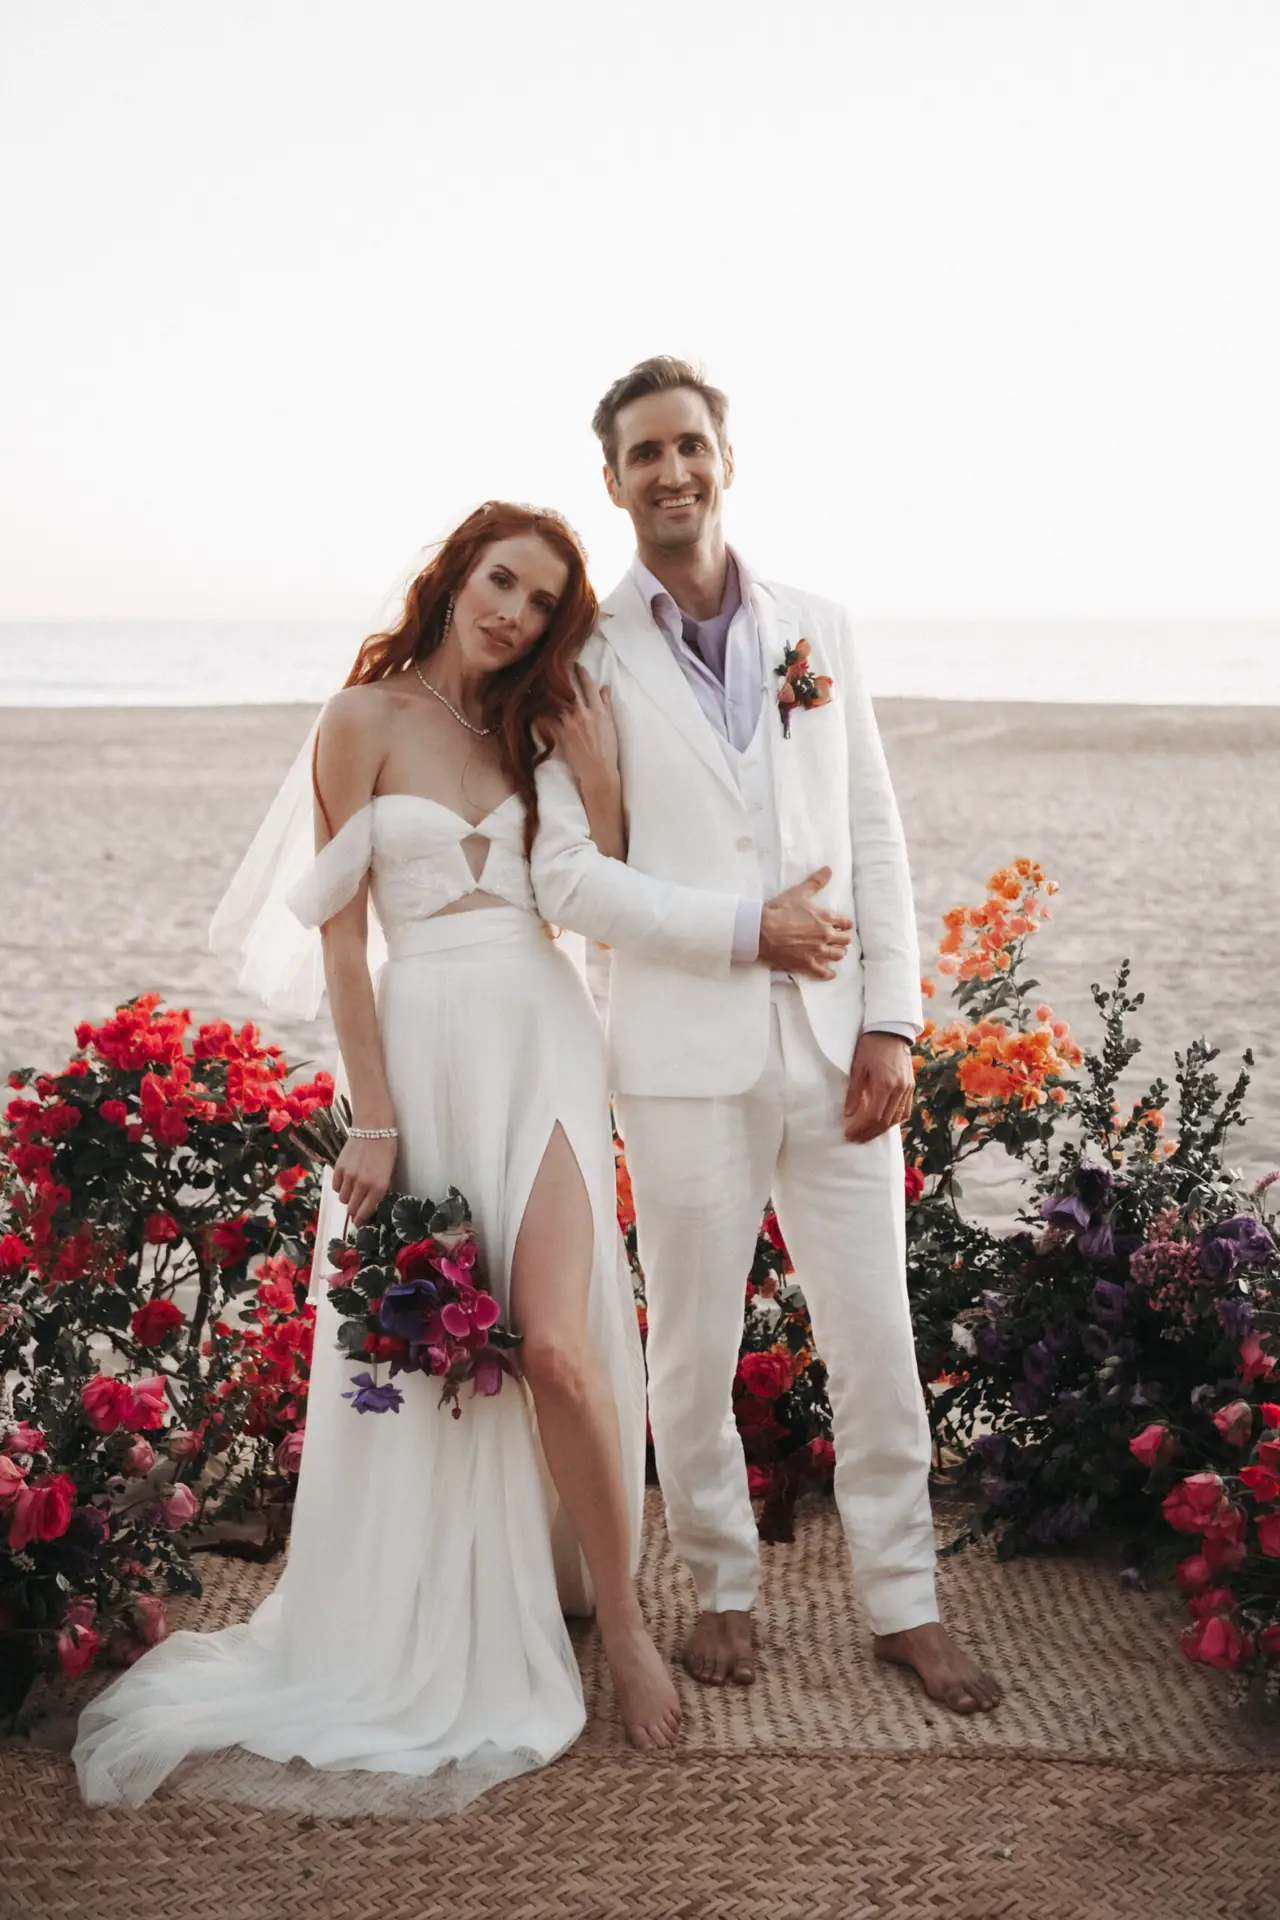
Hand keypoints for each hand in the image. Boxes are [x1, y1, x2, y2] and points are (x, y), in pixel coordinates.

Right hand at [331, 1133, 397, 1226]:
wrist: (373, 1127)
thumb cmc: (386, 1149)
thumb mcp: (389, 1171)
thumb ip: (381, 1189)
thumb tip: (373, 1204)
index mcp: (379, 1186)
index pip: (365, 1213)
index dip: (361, 1221)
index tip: (360, 1223)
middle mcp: (363, 1184)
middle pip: (352, 1209)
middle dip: (355, 1211)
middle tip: (357, 1208)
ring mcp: (349, 1176)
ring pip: (343, 1199)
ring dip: (348, 1198)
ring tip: (354, 1189)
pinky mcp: (338, 1168)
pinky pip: (336, 1187)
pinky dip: (341, 1187)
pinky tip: (347, 1180)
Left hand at [547, 664, 619, 792]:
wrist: (598, 771)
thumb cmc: (607, 750)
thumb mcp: (610, 725)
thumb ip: (606, 705)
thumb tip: (604, 687)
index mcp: (598, 711)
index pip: (589, 686)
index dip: (582, 673)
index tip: (576, 664)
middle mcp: (583, 714)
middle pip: (571, 689)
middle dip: (564, 675)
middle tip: (557, 664)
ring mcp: (570, 724)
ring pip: (557, 701)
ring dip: (550, 689)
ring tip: (544, 679)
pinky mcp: (560, 735)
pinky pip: (547, 719)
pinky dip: (541, 710)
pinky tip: (535, 702)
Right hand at [758, 868, 852, 978]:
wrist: (762, 930)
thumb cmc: (780, 910)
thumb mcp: (799, 893)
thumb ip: (816, 882)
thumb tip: (829, 869)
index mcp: (826, 918)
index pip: (846, 923)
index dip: (845, 924)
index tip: (842, 925)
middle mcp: (825, 936)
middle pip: (844, 940)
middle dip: (843, 939)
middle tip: (838, 938)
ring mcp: (817, 952)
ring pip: (837, 956)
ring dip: (838, 953)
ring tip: (835, 952)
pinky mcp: (806, 964)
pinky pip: (822, 972)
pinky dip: (828, 974)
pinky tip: (830, 974)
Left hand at [843, 1032, 914, 1143]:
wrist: (890, 1030)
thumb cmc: (870, 1046)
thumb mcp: (857, 1067)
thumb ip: (853, 1092)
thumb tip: (848, 1114)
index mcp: (885, 1084)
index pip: (874, 1117)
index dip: (861, 1129)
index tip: (849, 1135)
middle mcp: (899, 1089)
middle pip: (886, 1122)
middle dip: (869, 1133)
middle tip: (855, 1139)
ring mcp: (908, 1088)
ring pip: (897, 1119)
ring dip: (881, 1129)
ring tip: (866, 1134)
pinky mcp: (911, 1086)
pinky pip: (905, 1110)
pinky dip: (894, 1120)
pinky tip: (883, 1123)